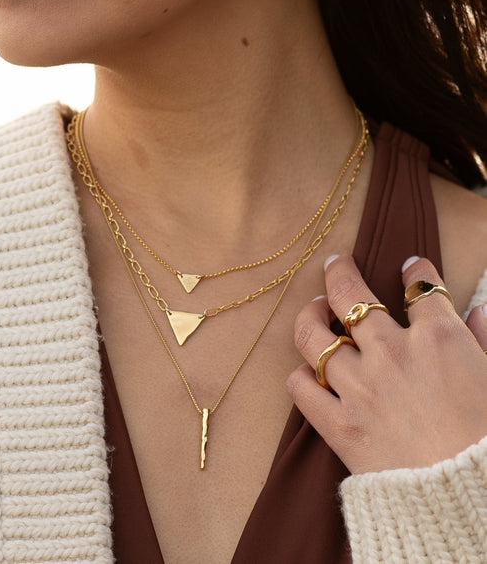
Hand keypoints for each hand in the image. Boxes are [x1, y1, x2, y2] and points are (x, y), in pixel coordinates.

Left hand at [286, 254, 486, 473]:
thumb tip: (480, 310)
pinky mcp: (339, 424)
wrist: (469, 503)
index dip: (416, 271)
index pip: (421, 288)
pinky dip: (299, 376)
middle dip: (338, 271)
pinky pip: (300, 388)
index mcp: (439, 340)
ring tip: (313, 310)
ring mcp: (359, 387)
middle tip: (335, 263)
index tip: (410, 265)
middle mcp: (391, 353)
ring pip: (313, 335)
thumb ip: (484, 341)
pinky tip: (306, 371)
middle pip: (349, 294)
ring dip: (309, 316)